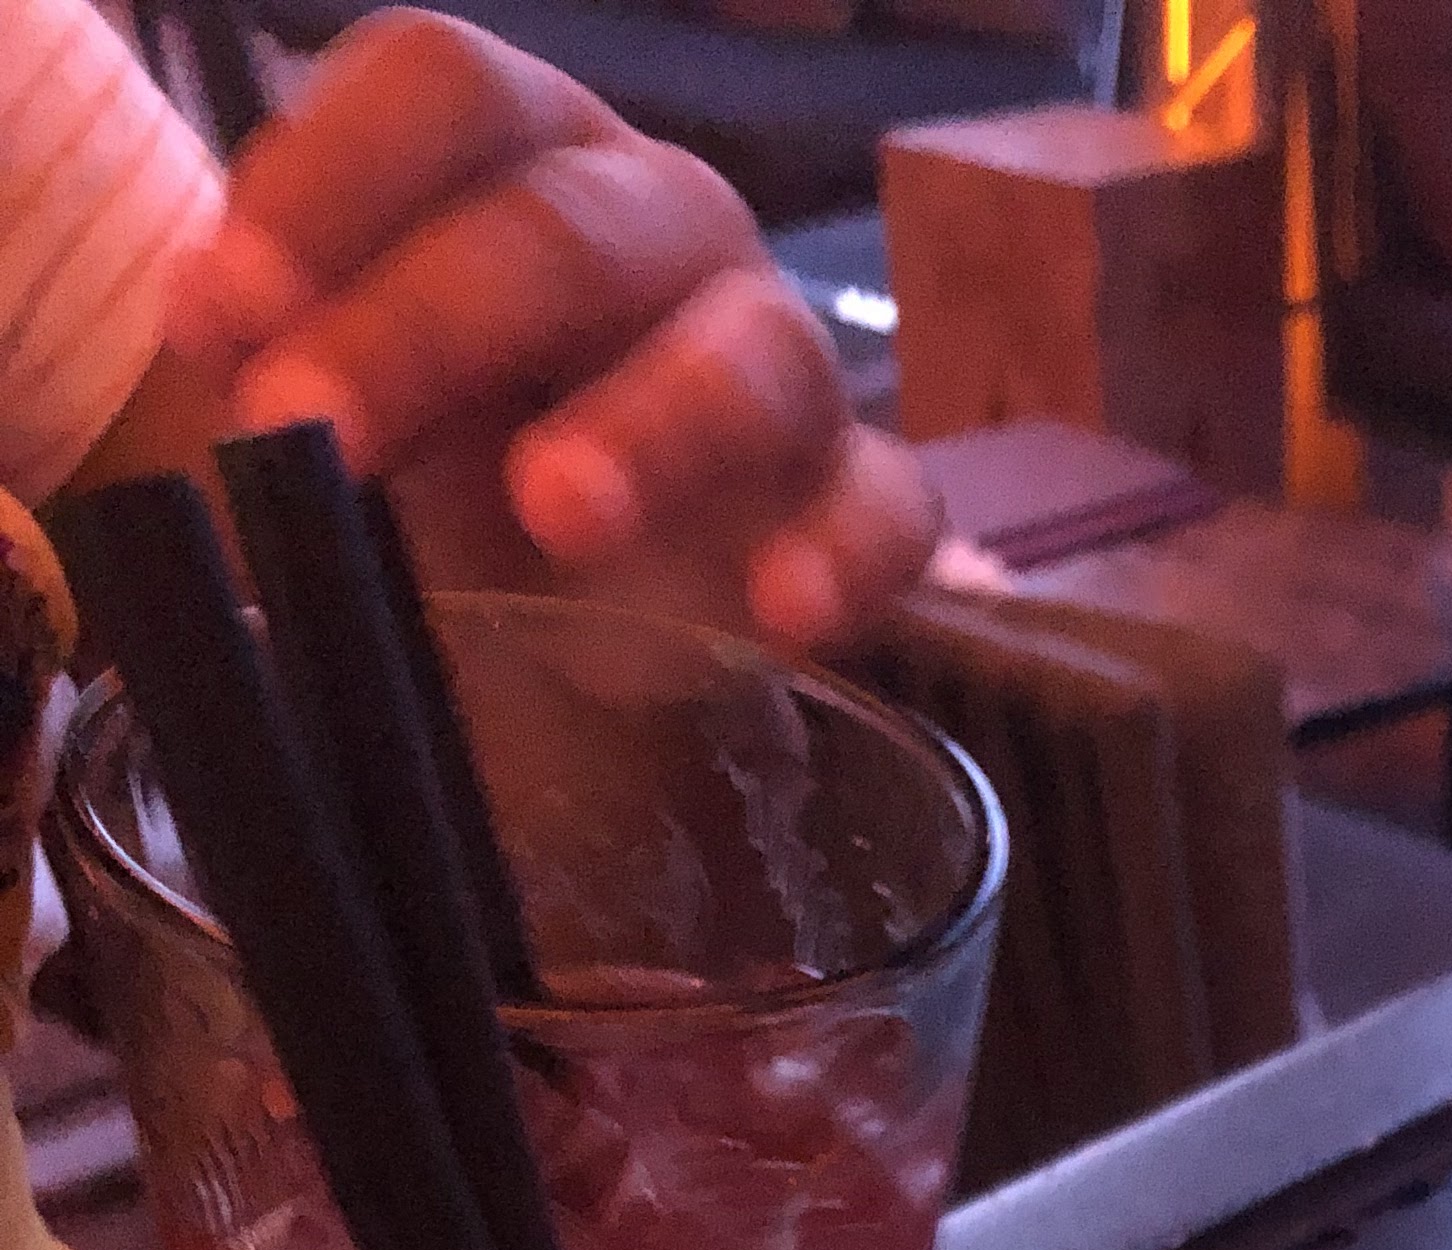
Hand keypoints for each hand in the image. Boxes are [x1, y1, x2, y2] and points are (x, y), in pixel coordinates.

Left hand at [158, 11, 936, 645]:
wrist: (563, 615)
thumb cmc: (444, 466)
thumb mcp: (332, 401)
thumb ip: (273, 355)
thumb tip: (225, 339)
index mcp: (517, 157)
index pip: (443, 90)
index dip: (330, 183)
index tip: (226, 316)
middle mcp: (659, 226)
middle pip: (566, 224)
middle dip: (426, 327)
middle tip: (316, 433)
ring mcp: (774, 356)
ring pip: (748, 352)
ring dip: (652, 427)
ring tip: (559, 513)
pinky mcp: (854, 499)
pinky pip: (885, 505)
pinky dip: (842, 553)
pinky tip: (781, 613)